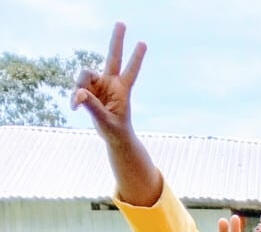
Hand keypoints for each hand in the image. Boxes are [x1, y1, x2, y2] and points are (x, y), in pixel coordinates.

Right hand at [72, 23, 144, 144]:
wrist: (113, 136)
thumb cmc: (115, 129)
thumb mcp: (105, 120)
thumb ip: (92, 106)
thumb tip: (79, 93)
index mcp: (123, 89)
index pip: (131, 71)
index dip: (136, 58)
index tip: (143, 43)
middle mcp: (111, 83)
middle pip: (112, 57)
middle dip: (116, 41)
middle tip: (121, 23)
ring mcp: (99, 85)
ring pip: (85, 75)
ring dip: (79, 87)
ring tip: (78, 103)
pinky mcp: (88, 90)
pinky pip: (77, 88)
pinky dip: (74, 97)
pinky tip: (74, 107)